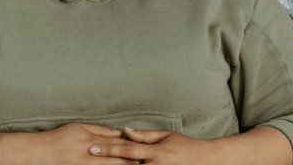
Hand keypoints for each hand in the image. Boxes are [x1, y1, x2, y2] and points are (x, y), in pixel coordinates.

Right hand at [34, 122, 137, 164]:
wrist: (39, 153)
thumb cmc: (59, 138)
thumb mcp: (78, 127)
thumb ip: (98, 130)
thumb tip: (117, 133)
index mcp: (90, 141)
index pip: (115, 143)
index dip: (131, 146)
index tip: (143, 148)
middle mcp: (90, 155)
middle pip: (116, 159)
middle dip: (131, 161)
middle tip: (145, 161)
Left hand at [89, 127, 211, 163]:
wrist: (207, 162)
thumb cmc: (186, 148)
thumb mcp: (166, 137)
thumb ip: (144, 135)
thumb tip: (124, 130)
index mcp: (155, 152)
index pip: (126, 149)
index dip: (108, 148)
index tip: (91, 148)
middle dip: (105, 164)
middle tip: (85, 160)